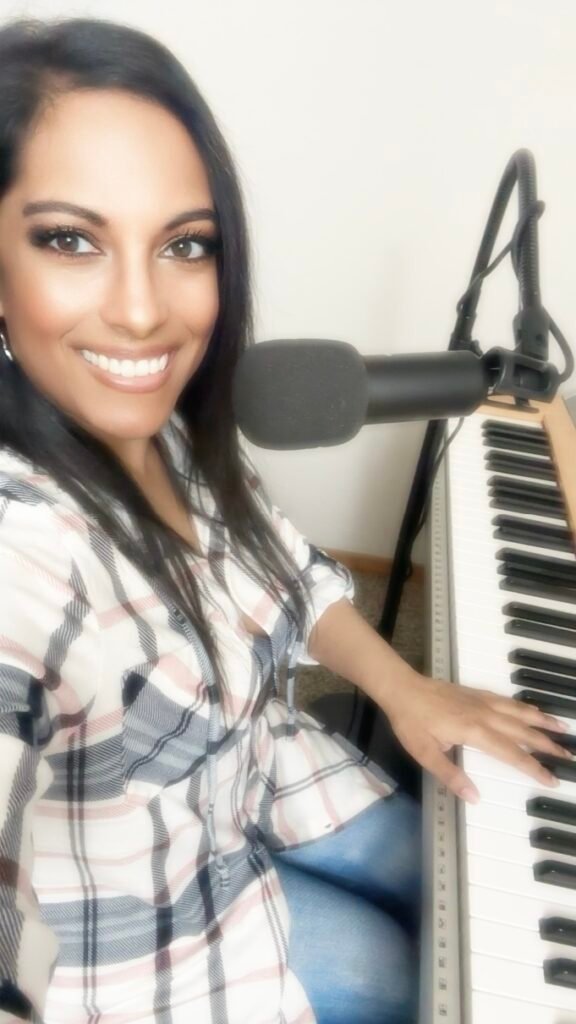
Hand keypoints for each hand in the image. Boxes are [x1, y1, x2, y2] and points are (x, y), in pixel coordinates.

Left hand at [379, 671, 570, 802]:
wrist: (401, 688)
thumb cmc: (411, 722)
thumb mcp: (425, 754)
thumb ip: (451, 776)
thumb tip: (474, 797)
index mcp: (474, 732)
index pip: (511, 754)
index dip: (533, 767)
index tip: (552, 779)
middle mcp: (484, 715)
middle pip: (523, 731)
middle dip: (547, 744)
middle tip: (569, 755)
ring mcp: (481, 701)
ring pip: (519, 712)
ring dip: (542, 721)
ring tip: (563, 728)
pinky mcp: (476, 693)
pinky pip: (507, 700)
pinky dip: (524, 706)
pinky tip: (531, 710)